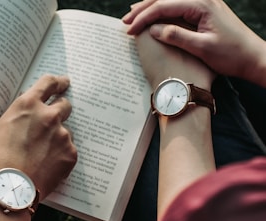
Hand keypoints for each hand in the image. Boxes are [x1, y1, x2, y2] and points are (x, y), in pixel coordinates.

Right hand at [0, 75, 76, 198]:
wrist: (7, 189)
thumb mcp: (1, 128)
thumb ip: (19, 116)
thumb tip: (28, 115)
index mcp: (28, 105)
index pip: (48, 83)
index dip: (57, 82)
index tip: (63, 82)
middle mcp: (48, 116)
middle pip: (65, 104)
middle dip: (60, 110)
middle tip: (54, 120)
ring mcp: (62, 135)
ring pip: (65, 132)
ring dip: (57, 139)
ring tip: (41, 156)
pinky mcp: (70, 154)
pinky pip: (68, 151)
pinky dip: (60, 157)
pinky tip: (47, 167)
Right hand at [124, 0, 265, 84]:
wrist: (252, 57)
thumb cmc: (231, 54)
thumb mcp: (202, 47)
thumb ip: (177, 36)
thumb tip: (154, 29)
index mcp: (201, 4)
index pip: (164, 6)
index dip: (144, 17)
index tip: (130, 30)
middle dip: (142, 9)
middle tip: (125, 22)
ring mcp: (203, 4)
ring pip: (169, 1)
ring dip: (150, 9)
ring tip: (133, 17)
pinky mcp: (203, 11)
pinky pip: (176, 7)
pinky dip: (161, 12)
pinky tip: (152, 17)